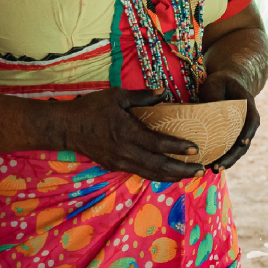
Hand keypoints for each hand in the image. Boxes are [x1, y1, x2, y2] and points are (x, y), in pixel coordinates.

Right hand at [60, 87, 204, 181]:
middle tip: (201, 170)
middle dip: (182, 170)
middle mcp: (125, 152)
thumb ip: (142, 96)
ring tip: (191, 175)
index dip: (178, 148)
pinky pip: (141, 173)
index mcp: (127, 133)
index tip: (195, 149)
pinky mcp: (115, 166)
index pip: (158, 144)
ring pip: (151, 174)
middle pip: (159, 166)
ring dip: (172, 176)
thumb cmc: (91, 108)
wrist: (66, 127)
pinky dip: (157, 175)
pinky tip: (169, 174)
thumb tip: (164, 91)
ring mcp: (120, 162)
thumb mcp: (117, 96)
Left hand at [198, 72, 259, 173]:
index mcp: (248, 107)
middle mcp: (248, 121)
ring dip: (228, 161)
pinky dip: (223, 157)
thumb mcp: (216, 83)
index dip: (248, 132)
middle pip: (245, 141)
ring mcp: (241, 130)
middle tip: (218, 166)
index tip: (242, 143)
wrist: (225, 84)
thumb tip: (211, 110)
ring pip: (239, 149)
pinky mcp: (233, 136)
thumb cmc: (220, 82)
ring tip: (214, 169)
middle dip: (233, 156)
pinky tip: (211, 165)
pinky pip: (231, 148)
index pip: (251, 121)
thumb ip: (214, 94)